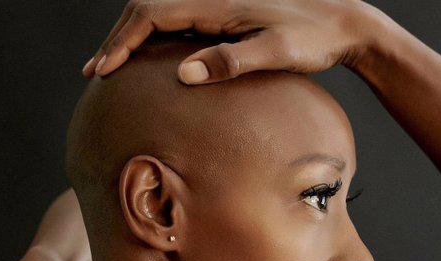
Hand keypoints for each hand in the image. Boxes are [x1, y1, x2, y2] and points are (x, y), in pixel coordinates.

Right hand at [80, 0, 384, 83]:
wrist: (345, 22)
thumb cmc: (314, 39)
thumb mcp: (275, 53)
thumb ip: (229, 61)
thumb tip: (182, 73)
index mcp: (217, 2)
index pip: (151, 13)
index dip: (122, 41)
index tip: (104, 69)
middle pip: (147, 10)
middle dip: (117, 40)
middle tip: (94, 73)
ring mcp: (218, 5)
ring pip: (160, 15)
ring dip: (131, 39)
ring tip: (110, 68)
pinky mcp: (226, 16)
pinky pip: (177, 23)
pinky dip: (153, 40)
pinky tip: (149, 64)